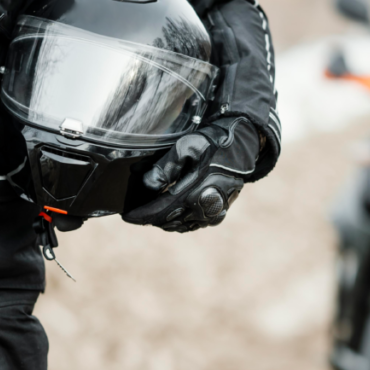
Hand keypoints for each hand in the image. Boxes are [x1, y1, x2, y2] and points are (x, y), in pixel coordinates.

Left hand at [123, 117, 258, 232]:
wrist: (243, 146)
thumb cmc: (214, 143)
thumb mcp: (186, 148)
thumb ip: (164, 168)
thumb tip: (147, 185)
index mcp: (196, 193)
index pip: (161, 211)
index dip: (141, 215)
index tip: (126, 216)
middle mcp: (205, 209)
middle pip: (168, 221)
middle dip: (149, 218)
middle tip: (135, 212)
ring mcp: (213, 214)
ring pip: (180, 225)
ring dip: (163, 220)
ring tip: (150, 211)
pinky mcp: (218, 214)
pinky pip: (192, 224)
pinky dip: (178, 221)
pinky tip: (170, 213)